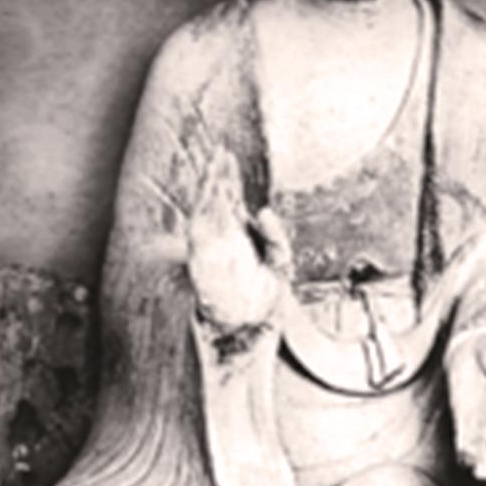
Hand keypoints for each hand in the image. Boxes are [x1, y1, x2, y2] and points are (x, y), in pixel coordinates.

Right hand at [187, 147, 290, 330]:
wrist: (250, 333)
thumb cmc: (262, 302)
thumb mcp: (280, 263)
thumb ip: (276, 236)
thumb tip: (262, 210)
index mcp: (236, 239)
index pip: (229, 201)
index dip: (228, 177)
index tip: (226, 155)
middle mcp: (223, 241)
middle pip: (217, 200)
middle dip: (218, 175)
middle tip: (220, 151)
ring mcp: (213, 250)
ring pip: (208, 211)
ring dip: (211, 188)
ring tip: (215, 165)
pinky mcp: (206, 260)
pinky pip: (204, 230)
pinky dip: (207, 209)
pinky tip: (211, 191)